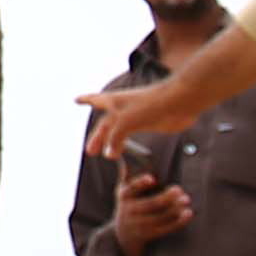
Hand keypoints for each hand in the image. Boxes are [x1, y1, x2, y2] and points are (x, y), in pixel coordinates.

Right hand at [79, 81, 193, 160]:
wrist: (179, 102)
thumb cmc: (151, 105)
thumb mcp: (126, 121)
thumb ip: (114, 138)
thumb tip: (109, 155)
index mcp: (115, 101)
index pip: (96, 100)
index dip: (86, 100)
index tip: (76, 100)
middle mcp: (123, 108)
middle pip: (106, 123)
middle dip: (97, 137)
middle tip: (89, 151)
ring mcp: (135, 115)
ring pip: (117, 131)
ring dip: (110, 142)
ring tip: (105, 155)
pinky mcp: (147, 123)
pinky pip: (130, 136)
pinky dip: (123, 144)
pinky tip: (122, 150)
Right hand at [109, 169, 193, 254]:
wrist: (122, 236)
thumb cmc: (128, 204)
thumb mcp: (123, 190)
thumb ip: (127, 174)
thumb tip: (126, 150)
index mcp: (124, 196)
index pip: (131, 189)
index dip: (141, 184)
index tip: (152, 178)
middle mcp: (130, 211)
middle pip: (149, 204)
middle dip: (165, 197)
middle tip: (179, 189)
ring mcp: (139, 225)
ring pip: (159, 217)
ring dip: (174, 209)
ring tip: (186, 199)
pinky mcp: (150, 235)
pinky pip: (166, 228)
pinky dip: (178, 221)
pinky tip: (188, 213)